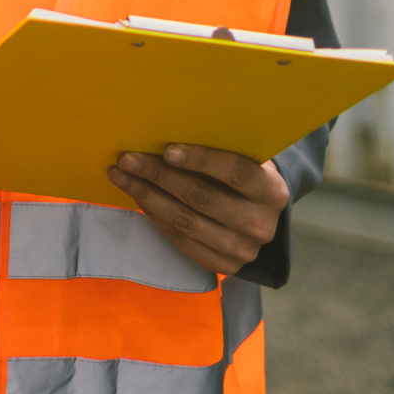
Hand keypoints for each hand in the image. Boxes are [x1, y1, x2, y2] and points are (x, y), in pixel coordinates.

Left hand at [108, 146, 287, 276]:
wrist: (262, 216)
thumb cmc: (245, 174)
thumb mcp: (246, 158)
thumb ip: (221, 147)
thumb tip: (169, 127)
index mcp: (272, 191)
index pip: (235, 172)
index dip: (201, 160)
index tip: (167, 149)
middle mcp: (260, 224)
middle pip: (202, 197)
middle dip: (159, 175)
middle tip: (126, 158)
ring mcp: (242, 250)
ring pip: (186, 221)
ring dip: (147, 196)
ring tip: (121, 176)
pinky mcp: (224, 266)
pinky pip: (181, 239)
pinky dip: (156, 216)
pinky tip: (138, 197)